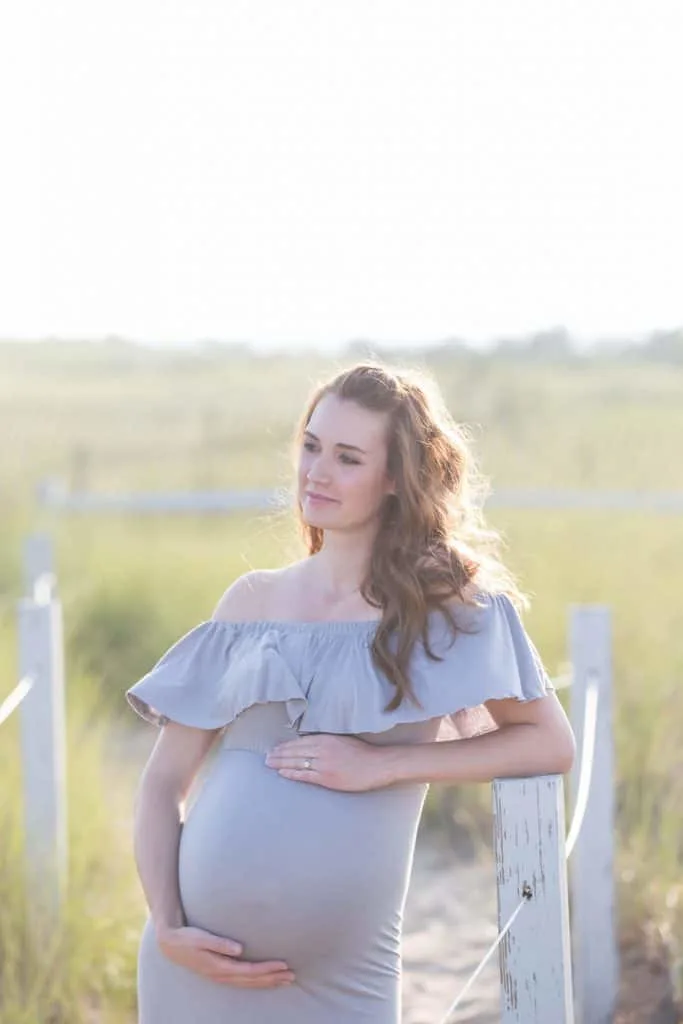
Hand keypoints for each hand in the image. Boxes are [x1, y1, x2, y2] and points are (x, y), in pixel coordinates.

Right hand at [155, 924, 295, 987]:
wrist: (169, 944)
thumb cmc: (187, 937)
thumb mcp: (201, 938)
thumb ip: (219, 943)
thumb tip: (239, 949)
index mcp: (219, 967)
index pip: (249, 970)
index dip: (267, 969)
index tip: (284, 965)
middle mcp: (221, 974)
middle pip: (252, 980)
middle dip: (272, 978)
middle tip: (292, 976)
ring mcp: (220, 976)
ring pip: (248, 983)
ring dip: (267, 982)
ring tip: (285, 980)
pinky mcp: (219, 973)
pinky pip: (242, 981)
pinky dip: (256, 981)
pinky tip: (264, 979)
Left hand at [265, 733, 390, 791]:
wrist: (378, 764)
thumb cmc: (363, 753)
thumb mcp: (342, 740)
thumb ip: (326, 741)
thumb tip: (310, 744)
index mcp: (326, 739)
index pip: (300, 742)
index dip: (286, 746)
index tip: (276, 747)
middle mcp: (323, 750)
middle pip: (295, 752)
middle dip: (279, 754)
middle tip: (267, 757)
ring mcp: (324, 764)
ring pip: (297, 763)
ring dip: (281, 763)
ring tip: (270, 764)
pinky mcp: (328, 778)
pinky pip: (305, 775)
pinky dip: (292, 773)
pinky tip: (282, 773)